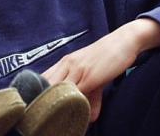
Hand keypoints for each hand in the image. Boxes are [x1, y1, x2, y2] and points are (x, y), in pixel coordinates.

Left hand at [42, 18, 159, 121]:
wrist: (124, 41)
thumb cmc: (108, 57)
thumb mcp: (96, 78)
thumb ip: (91, 97)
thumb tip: (90, 118)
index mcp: (65, 62)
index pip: (43, 77)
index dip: (37, 91)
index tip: (35, 103)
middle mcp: (67, 64)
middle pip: (46, 84)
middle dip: (42, 99)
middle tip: (40, 113)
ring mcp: (77, 70)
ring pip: (58, 89)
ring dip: (56, 103)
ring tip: (54, 116)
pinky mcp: (90, 77)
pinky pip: (76, 93)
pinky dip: (72, 104)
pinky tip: (72, 112)